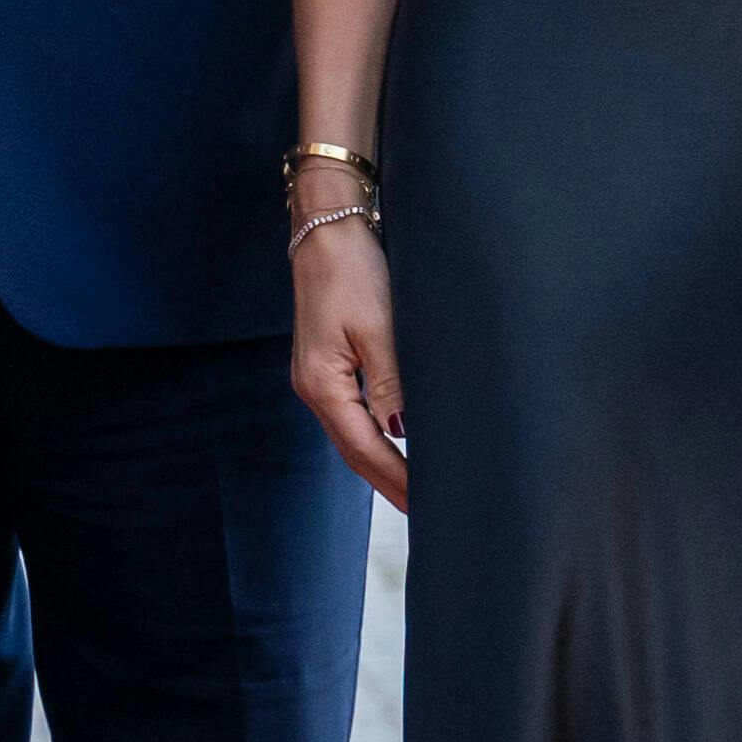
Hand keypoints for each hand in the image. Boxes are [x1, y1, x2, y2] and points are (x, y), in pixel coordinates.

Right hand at [289, 211, 407, 509]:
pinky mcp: (329, 363)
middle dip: (389, 483)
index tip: (427, 507)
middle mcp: (314, 387)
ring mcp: (319, 377)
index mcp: (322, 383)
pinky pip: (353, 415)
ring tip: (416, 489)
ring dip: (383, 463)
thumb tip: (402, 429)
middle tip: (427, 513)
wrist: (327, 228)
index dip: (397, 480)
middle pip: (354, 451)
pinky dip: (376, 438)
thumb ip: (391, 381)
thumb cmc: (352, 270)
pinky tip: (396, 445)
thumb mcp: (378, 325)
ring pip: (353, 435)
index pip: (364, 448)